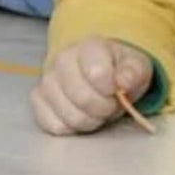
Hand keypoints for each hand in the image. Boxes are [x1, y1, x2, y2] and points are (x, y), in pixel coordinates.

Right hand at [31, 37, 154, 135]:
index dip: (111, 88)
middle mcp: (62, 60)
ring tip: (95, 110)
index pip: (97, 72)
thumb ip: (133, 72)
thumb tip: (123, 82)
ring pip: (67, 114)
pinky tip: (78, 116)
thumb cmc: (118, 70)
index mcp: (89, 47)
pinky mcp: (38, 100)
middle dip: (102, 108)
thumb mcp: (136, 67)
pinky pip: (52, 124)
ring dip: (87, 120)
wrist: (100, 73)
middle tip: (109, 104)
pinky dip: (69, 127)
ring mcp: (47, 80)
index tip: (117, 89)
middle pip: (81, 97)